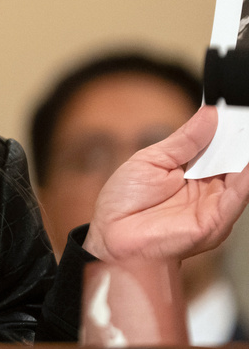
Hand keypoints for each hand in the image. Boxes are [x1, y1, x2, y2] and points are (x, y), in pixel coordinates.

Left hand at [84, 107, 248, 263]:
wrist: (112, 237)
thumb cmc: (124, 204)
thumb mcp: (151, 160)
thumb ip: (184, 140)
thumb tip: (209, 115)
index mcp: (191, 172)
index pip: (217, 147)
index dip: (228, 130)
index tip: (234, 112)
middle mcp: (208, 189)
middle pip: (233, 160)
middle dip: (241, 141)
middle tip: (245, 120)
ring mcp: (213, 205)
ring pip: (241, 178)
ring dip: (246, 158)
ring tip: (248, 134)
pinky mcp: (214, 221)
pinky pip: (236, 198)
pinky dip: (247, 181)